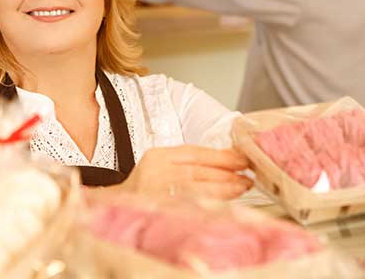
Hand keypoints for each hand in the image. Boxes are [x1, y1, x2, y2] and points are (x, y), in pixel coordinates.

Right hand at [121, 145, 252, 199]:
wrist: (117, 207)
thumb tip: (230, 162)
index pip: (193, 153)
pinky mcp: (157, 210)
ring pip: (194, 189)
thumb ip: (188, 163)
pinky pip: (187, 206)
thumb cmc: (147, 186)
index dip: (220, 156)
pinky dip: (208, 205)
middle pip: (196, 171)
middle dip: (226, 174)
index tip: (241, 160)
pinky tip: (223, 204)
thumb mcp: (163, 166)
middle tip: (247, 177)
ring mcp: (154, 192)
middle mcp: (154, 172)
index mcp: (157, 156)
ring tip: (241, 188)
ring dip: (222, 189)